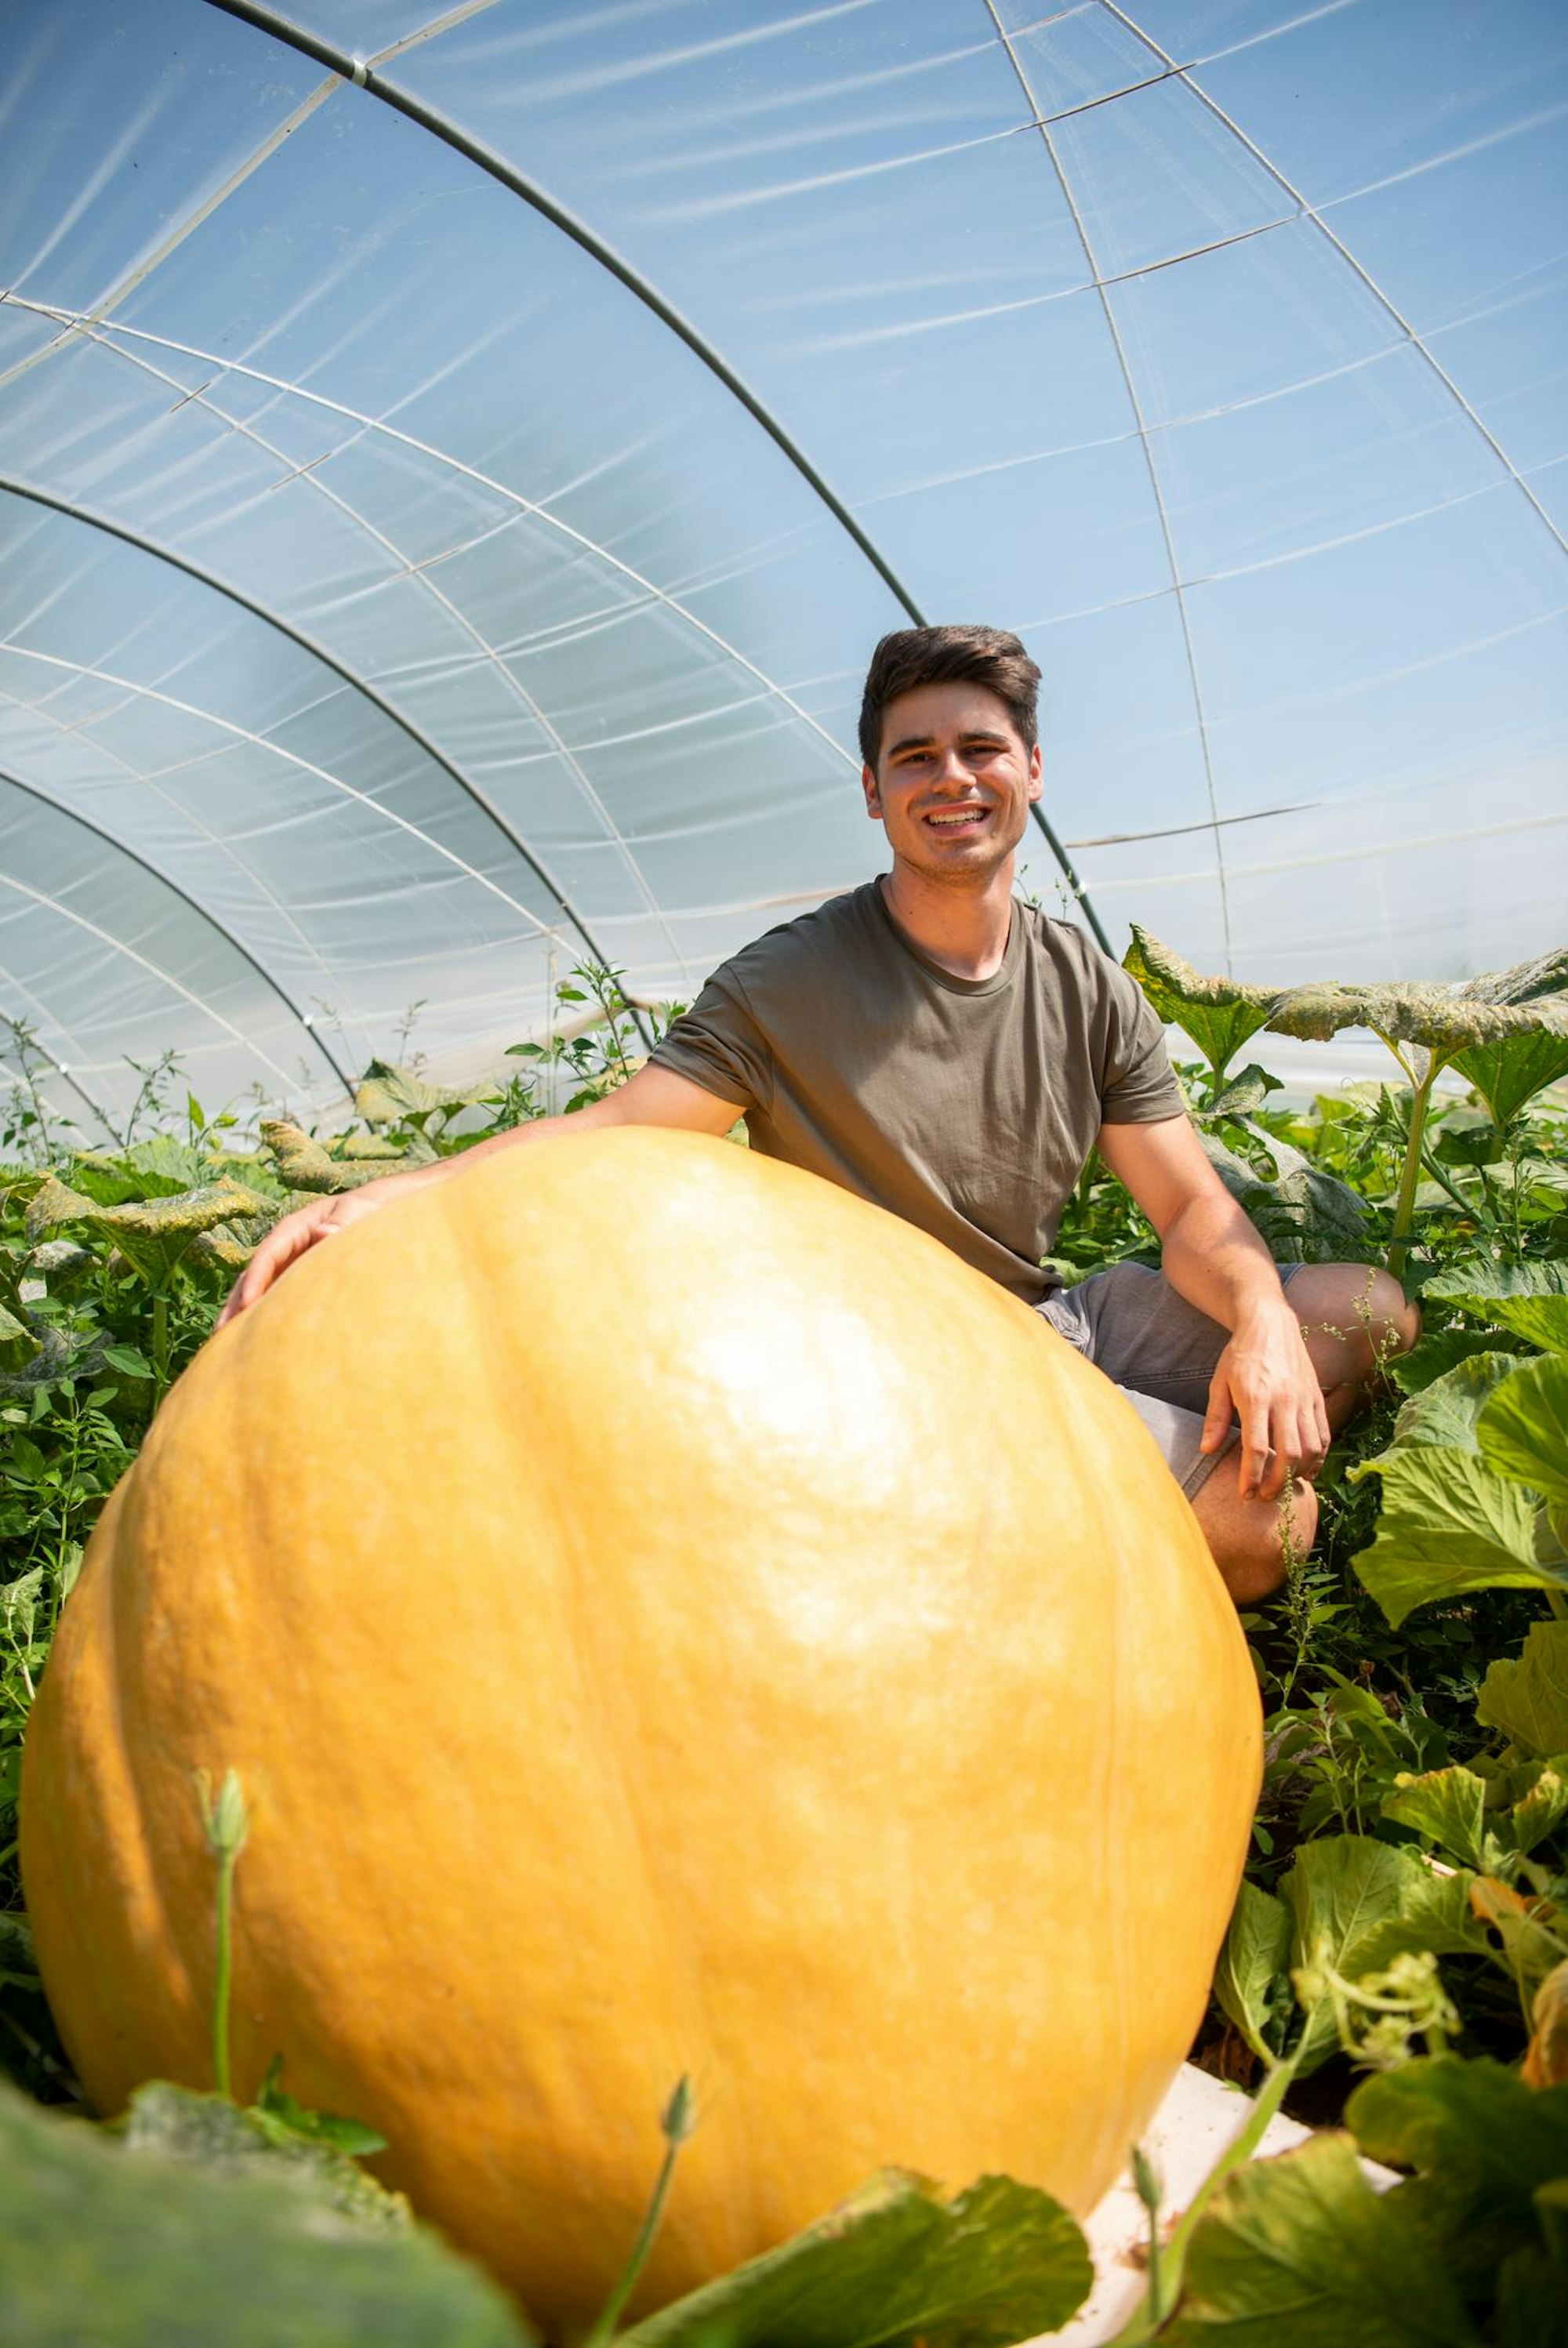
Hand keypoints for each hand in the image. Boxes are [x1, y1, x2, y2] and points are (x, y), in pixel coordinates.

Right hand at [215, 1187, 389, 1329]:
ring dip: (242, 1315)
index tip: (247, 1305)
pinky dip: (263, 1317)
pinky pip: (276, 1298)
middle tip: (221, 1333)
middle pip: (253, 1276)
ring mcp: (289, 1264)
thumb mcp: (355, 1212)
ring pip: (259, 1290)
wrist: (375, 1212)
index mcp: (293, 1229)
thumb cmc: (365, 1210)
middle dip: (236, 1304)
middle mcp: (284, 1248)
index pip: (267, 1255)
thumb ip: (343, 1221)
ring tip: (225, 1345)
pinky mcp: (297, 1279)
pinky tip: (255, 1341)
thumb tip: (325, 1232)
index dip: (255, 1279)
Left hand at [1201, 1301, 1331, 1501]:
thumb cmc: (1240, 1354)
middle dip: (1276, 1483)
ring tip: (1283, 1486)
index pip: (1256, 1448)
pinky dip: (1318, 1459)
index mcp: (1255, 1396)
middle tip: (1264, 1497)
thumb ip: (1215, 1418)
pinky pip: (1323, 1435)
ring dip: (1298, 1474)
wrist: (1271, 1323)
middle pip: (1287, 1454)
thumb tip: (1206, 1451)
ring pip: (1310, 1448)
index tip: (1245, 1495)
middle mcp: (1284, 1399)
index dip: (1251, 1477)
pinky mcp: (1317, 1398)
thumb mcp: (1219, 1382)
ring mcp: (1304, 1399)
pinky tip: (1306, 1470)